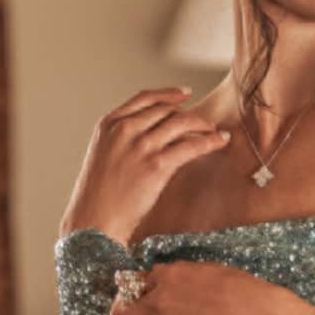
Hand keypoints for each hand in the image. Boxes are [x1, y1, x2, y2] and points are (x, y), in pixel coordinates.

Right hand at [59, 88, 230, 244]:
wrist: (93, 221)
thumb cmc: (98, 197)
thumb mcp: (103, 157)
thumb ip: (123, 140)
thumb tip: (152, 136)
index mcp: (109, 124)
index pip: (144, 99)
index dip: (169, 94)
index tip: (185, 93)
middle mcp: (125, 129)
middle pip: (167, 110)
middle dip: (189, 114)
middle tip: (205, 122)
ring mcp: (141, 145)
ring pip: (182, 122)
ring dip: (203, 125)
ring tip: (215, 132)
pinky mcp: (157, 165)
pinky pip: (192, 145)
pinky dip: (211, 141)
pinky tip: (221, 140)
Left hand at [108, 260, 314, 314]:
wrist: (258, 314)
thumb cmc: (241, 288)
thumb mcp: (205, 269)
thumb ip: (178, 273)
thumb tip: (162, 276)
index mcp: (166, 276)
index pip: (129, 285)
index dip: (125, 297)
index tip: (127, 306)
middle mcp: (158, 300)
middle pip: (120, 314)